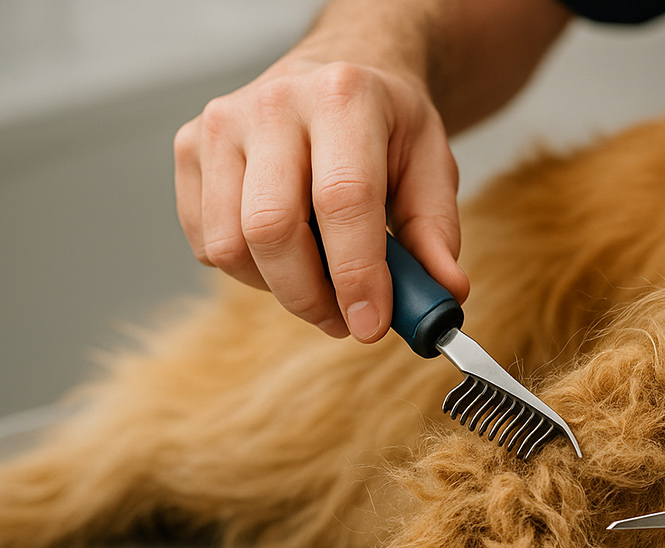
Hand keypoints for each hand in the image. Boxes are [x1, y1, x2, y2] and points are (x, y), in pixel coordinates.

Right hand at [174, 53, 467, 341]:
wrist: (340, 73)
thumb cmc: (387, 126)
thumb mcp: (431, 165)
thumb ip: (436, 233)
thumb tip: (445, 294)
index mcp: (344, 97)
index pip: (342, 199)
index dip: (357, 274)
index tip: (372, 326)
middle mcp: (272, 104)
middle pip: (271, 229)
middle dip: (310, 296)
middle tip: (347, 321)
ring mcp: (220, 124)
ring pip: (230, 246)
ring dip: (279, 288)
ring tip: (321, 281)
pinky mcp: (189, 149)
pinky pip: (206, 243)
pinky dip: (249, 270)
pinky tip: (288, 251)